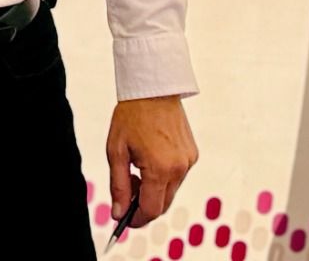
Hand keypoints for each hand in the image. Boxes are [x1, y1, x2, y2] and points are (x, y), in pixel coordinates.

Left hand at [107, 95, 197, 227]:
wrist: (154, 89)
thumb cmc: (130, 117)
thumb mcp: (116, 152)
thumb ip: (119, 186)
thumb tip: (118, 214)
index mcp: (159, 169)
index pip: (150, 210)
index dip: (136, 219)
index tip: (124, 220)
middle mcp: (179, 168)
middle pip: (162, 204)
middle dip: (143, 205)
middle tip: (127, 188)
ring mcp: (189, 161)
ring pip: (170, 191)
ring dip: (154, 190)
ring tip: (137, 167)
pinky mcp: (192, 154)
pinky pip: (178, 176)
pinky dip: (164, 177)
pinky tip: (151, 158)